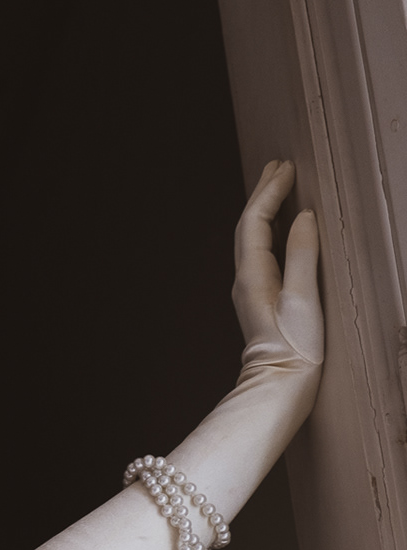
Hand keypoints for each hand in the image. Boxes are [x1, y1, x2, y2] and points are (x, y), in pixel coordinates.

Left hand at [232, 159, 322, 367]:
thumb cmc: (295, 346)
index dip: (269, 192)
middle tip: (278, 165)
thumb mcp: (304, 298)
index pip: (255, 223)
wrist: (280, 383)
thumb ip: (303, 255)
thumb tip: (304, 217)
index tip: (286, 168)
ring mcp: (250, 289)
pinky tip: (280, 226)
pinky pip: (260, 252)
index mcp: (253, 276)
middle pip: (248, 226)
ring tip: (277, 185)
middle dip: (262, 193)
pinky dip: (268, 229)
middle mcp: (245, 279)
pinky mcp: (260, 298)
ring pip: (252, 238)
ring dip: (263, 209)